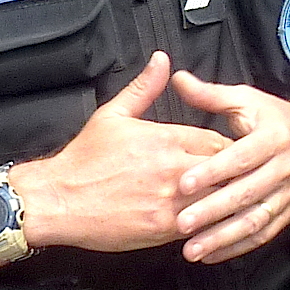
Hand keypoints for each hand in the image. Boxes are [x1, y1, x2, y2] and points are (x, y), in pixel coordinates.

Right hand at [7, 53, 227, 253]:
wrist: (57, 201)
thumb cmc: (84, 160)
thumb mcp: (113, 115)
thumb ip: (144, 88)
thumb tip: (162, 61)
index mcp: (165, 139)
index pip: (217, 140)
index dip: (225, 147)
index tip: (225, 153)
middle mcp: (172, 169)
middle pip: (224, 170)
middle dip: (230, 173)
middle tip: (232, 177)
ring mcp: (169, 201)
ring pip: (215, 200)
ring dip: (220, 199)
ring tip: (224, 200)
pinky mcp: (162, 229)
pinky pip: (198, 225)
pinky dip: (204, 222)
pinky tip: (205, 221)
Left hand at [171, 72, 289, 263]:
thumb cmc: (275, 118)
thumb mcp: (247, 99)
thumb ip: (211, 95)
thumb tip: (177, 79)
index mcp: (274, 137)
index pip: (241, 157)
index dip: (213, 171)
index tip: (183, 183)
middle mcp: (285, 168)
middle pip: (247, 193)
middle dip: (213, 210)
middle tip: (181, 223)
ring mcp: (289, 194)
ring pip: (255, 220)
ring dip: (223, 237)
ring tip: (191, 250)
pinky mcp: (288, 213)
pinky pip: (263, 235)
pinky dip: (237, 248)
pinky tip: (210, 255)